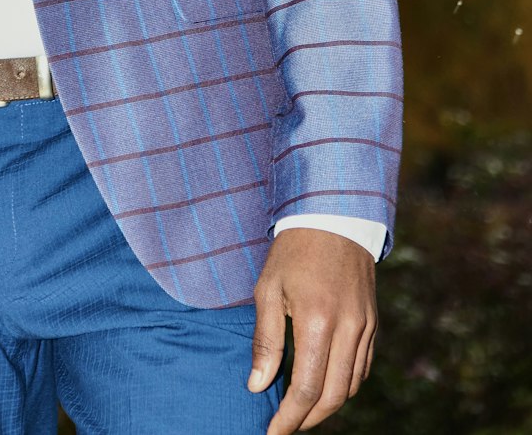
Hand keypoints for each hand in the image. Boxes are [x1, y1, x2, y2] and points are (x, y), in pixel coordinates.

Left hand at [248, 228, 376, 432]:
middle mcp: (347, 329)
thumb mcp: (268, 289)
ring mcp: (365, 327)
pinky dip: (344, 387)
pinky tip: (325, 388)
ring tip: (301, 412)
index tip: (271, 432)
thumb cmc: (293, 252)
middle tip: (284, 426)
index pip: (305, 389)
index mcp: (317, 322)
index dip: (288, 418)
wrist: (333, 216)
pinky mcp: (373, 324)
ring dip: (326, 407)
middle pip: (332, 397)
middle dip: (307, 419)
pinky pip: (362, 369)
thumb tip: (257, 386)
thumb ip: (265, 341)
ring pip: (350, 387)